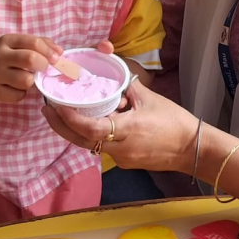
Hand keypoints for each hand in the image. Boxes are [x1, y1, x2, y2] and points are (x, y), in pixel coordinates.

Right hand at [0, 34, 60, 103]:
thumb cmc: (4, 57)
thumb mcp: (16, 44)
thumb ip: (39, 44)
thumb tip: (60, 52)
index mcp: (7, 40)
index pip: (34, 42)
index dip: (49, 51)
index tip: (56, 58)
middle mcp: (0, 56)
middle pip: (30, 60)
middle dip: (43, 65)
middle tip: (42, 69)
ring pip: (26, 81)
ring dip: (31, 81)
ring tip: (25, 78)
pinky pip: (18, 96)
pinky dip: (21, 93)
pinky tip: (15, 87)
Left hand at [42, 80, 197, 173]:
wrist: (191, 148)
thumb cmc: (174, 121)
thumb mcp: (150, 98)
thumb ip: (128, 87)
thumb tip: (113, 77)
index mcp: (127, 130)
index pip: (90, 128)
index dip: (70, 119)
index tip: (56, 107)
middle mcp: (119, 148)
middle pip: (81, 140)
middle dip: (60, 126)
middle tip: (47, 110)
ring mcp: (121, 158)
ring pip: (90, 145)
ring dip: (75, 130)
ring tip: (63, 113)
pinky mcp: (125, 162)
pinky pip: (103, 148)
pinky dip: (93, 135)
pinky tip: (92, 123)